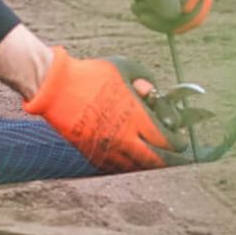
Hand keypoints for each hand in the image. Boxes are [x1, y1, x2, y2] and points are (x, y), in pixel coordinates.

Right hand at [22, 48, 188, 171]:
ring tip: (156, 160)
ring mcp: (108, 149)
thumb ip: (145, 76)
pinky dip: (129, 166)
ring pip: (138, 168)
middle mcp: (125, 138)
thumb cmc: (89, 74)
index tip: (180, 139)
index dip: (179, 142)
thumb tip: (153, 90)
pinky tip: (132, 159)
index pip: (168, 141)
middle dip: (172, 162)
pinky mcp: (92, 154)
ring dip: (150, 165)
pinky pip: (117, 168)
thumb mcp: (123, 66)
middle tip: (177, 159)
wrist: (55, 86)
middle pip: (157, 161)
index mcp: (136, 117)